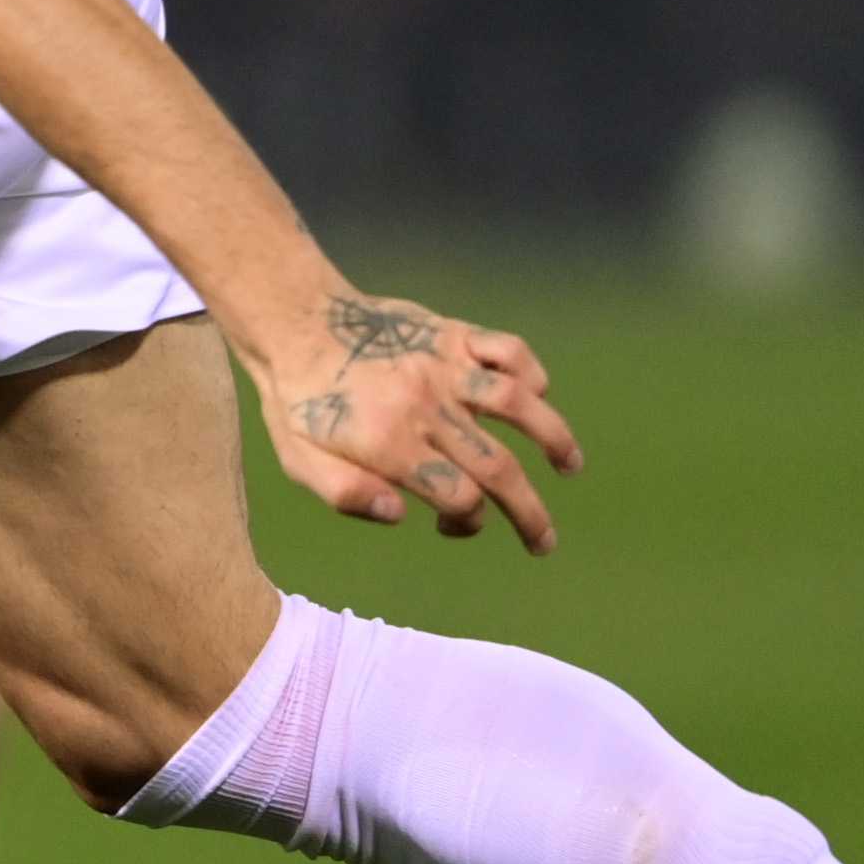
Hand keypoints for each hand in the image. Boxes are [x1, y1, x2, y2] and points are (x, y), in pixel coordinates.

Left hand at [250, 288, 581, 547]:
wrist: (293, 321)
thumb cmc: (296, 400)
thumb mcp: (297, 459)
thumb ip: (345, 494)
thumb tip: (402, 516)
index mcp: (387, 443)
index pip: (457, 496)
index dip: (466, 521)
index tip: (455, 523)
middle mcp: (424, 406)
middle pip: (497, 467)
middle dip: (529, 513)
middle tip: (543, 542)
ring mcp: (443, 366)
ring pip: (517, 404)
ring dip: (553, 438)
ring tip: (570, 466)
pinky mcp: (451, 334)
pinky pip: (508, 349)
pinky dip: (531, 372)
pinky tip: (537, 395)